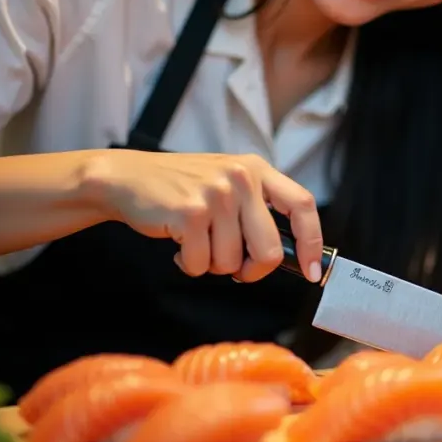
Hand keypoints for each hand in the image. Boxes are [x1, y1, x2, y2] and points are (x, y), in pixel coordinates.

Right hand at [78, 150, 322, 282]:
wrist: (127, 177)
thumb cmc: (182, 188)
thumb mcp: (228, 184)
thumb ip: (258, 210)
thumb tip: (292, 256)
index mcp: (257, 169)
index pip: (302, 205)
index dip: (312, 242)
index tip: (313, 271)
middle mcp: (241, 178)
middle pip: (270, 249)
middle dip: (253, 271)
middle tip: (236, 270)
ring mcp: (216, 194)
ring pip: (232, 262)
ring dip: (213, 264)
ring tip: (197, 242)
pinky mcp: (190, 213)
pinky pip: (202, 265)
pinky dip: (190, 265)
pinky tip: (180, 244)